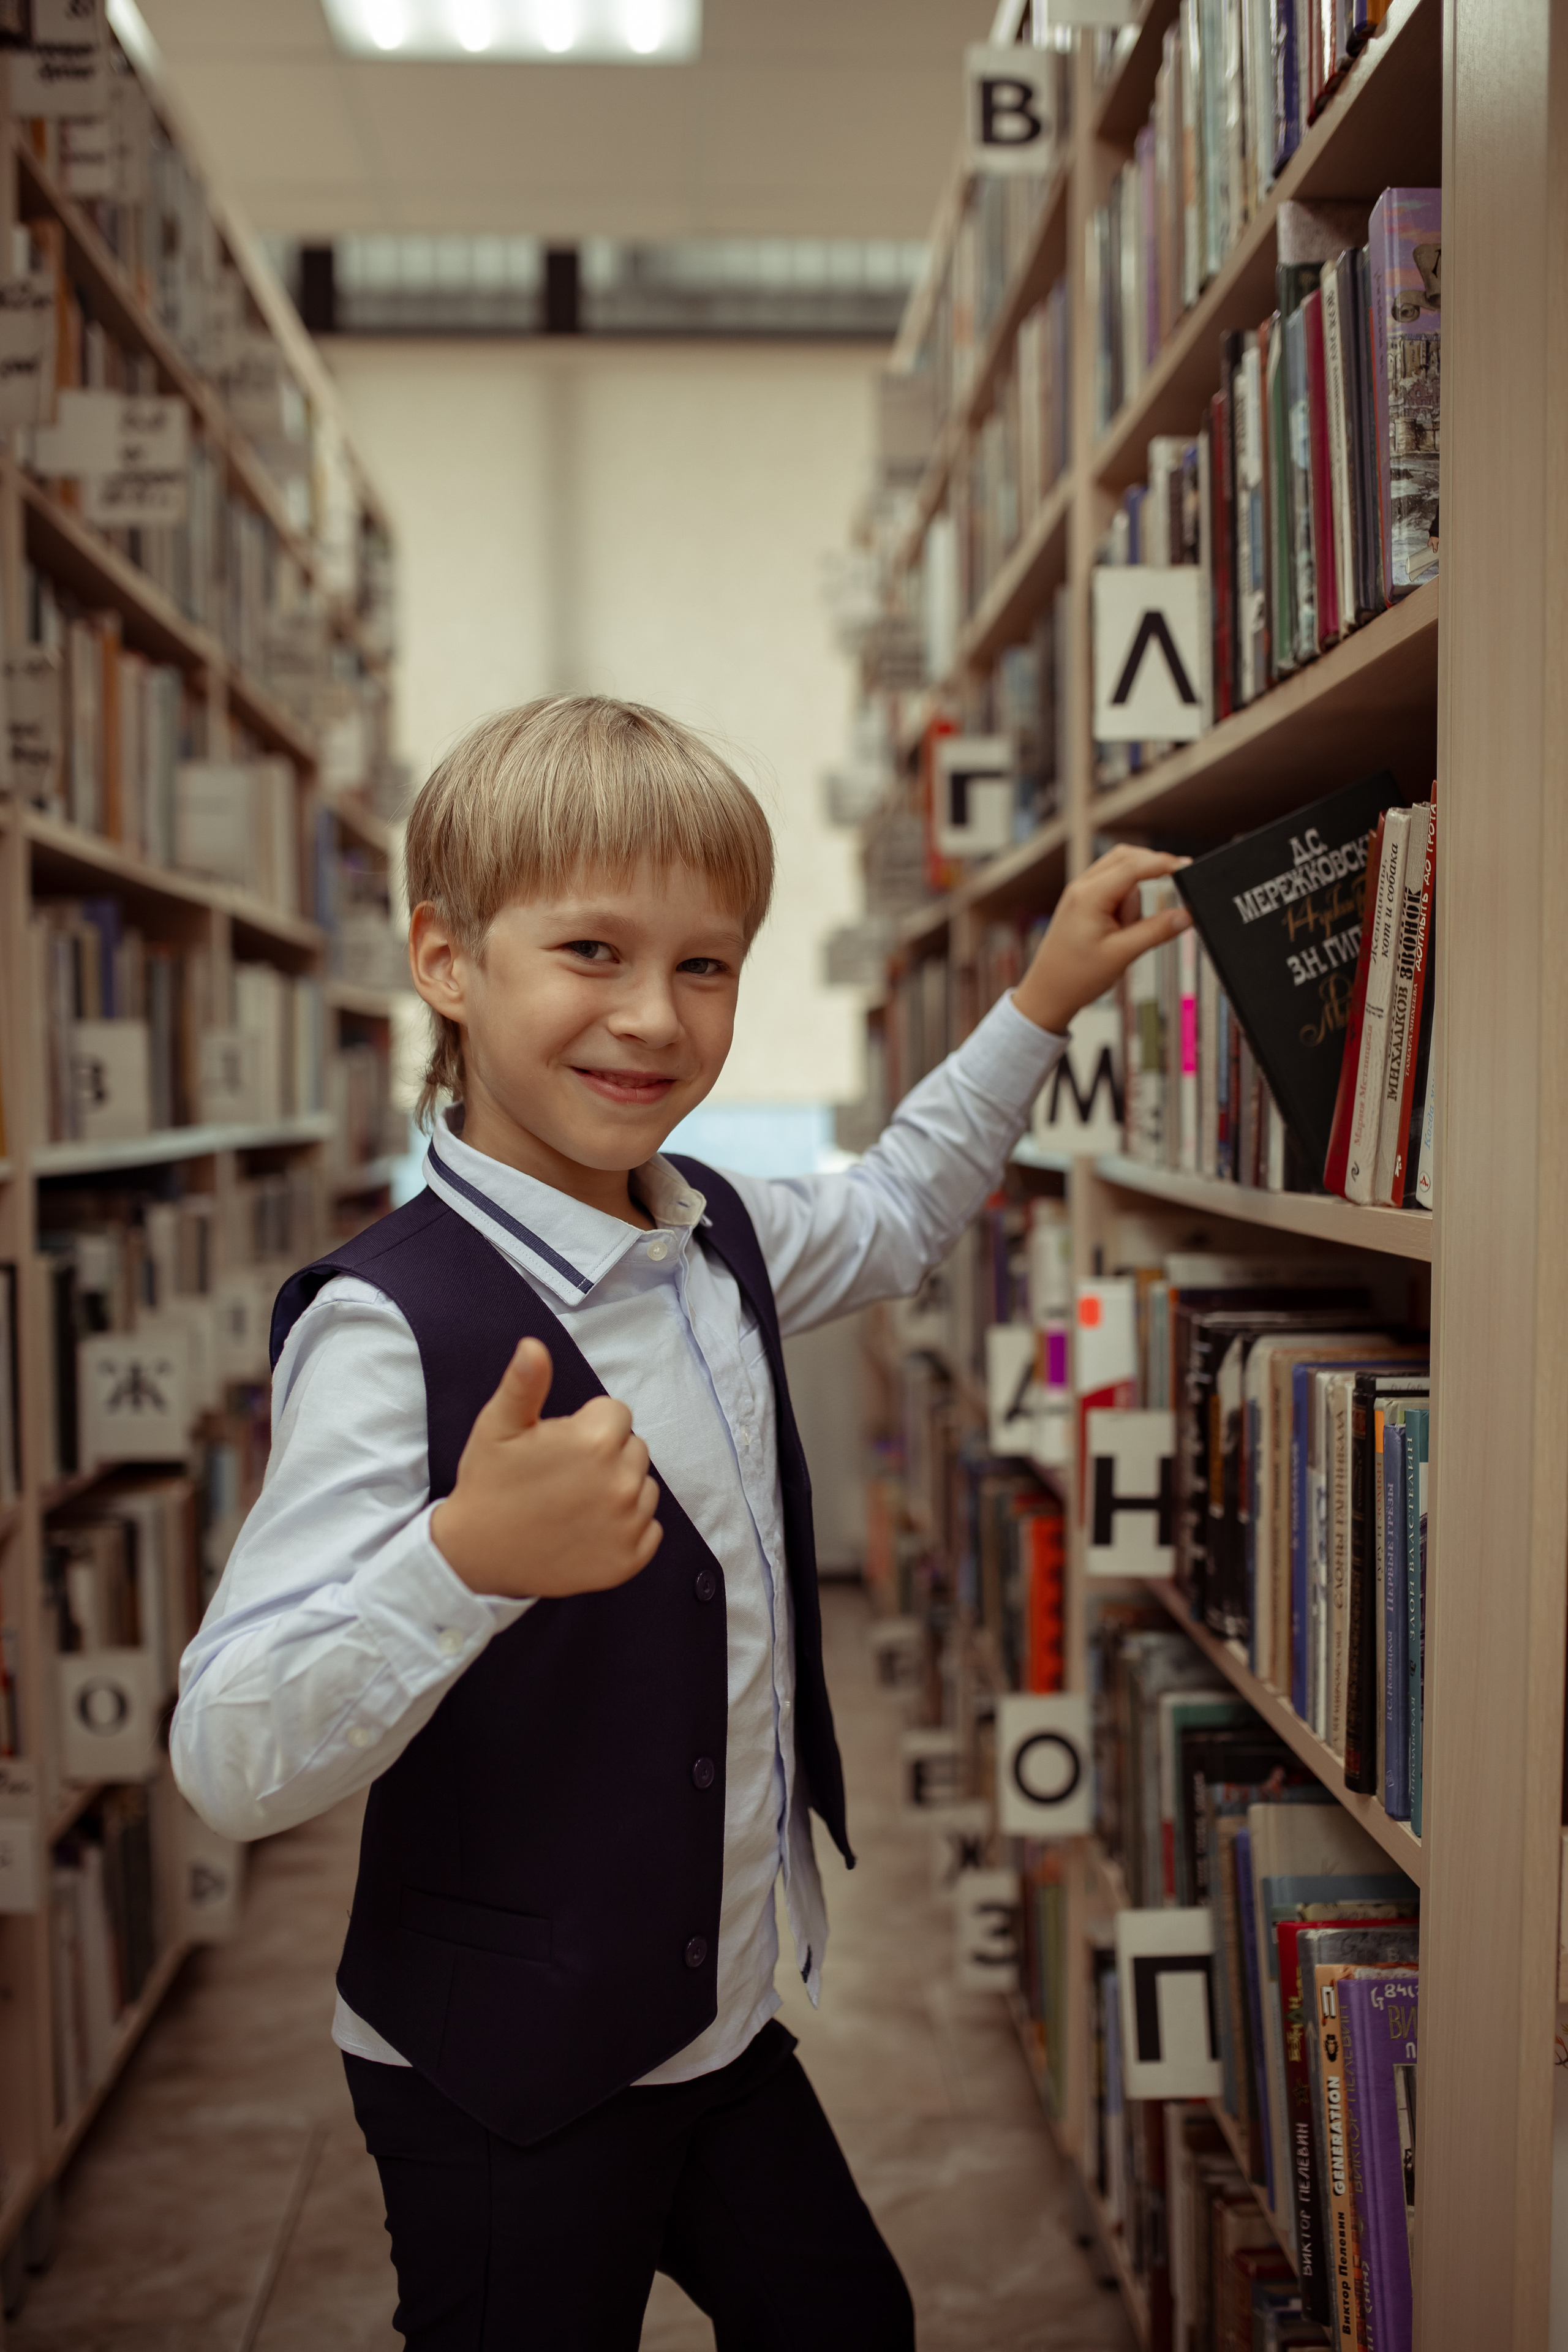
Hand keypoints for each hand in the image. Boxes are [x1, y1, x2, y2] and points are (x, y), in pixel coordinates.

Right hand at [431, 1338, 662, 1599]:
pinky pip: (649, 1528)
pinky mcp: (630, 1559)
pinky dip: (626, 1528)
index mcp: (595, 1442)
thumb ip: (525, 1383)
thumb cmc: (489, 1485)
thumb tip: (533, 1345)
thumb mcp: (498, 1426)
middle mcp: (621, 1482)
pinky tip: (589, 1530)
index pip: (616, 1413)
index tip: (559, 1446)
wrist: (477, 1555)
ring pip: (643, 1487)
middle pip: (633, 1448)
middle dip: (605, 1455)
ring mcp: (629, 1524)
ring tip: (575, 1503)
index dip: (586, 1425)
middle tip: (564, 1475)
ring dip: (618, 1490)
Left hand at [1013, 845, 1192, 1036]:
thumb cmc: (1076, 977)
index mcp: (1089, 896)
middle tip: (1162, 902)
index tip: (1187, 868)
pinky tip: (1118, 932)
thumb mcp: (1122, 955)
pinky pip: (1112, 890)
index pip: (1133, 865)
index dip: (1164, 863)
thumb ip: (1156, 931)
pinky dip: (1124, 905)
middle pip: (1126, 858)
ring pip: (1121, 876)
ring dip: (1133, 900)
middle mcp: (1081, 887)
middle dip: (1149, 876)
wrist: (1047, 995)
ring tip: (1122, 936)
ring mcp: (1080, 893)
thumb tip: (1187, 915)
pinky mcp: (1083, 903)